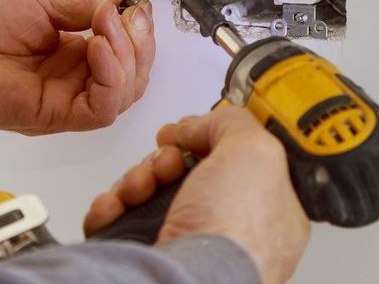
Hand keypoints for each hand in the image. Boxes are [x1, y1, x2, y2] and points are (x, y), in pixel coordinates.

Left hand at [0, 0, 154, 133]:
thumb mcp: (41, 1)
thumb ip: (86, 0)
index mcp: (71, 53)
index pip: (126, 53)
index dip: (138, 32)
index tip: (136, 4)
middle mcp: (72, 80)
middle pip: (133, 77)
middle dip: (140, 44)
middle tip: (128, 14)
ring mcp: (64, 100)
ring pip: (123, 95)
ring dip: (127, 58)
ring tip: (106, 26)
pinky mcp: (52, 116)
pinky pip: (100, 110)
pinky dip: (111, 79)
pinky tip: (99, 49)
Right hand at [83, 106, 309, 283]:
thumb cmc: (234, 234)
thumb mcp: (255, 151)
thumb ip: (232, 123)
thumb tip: (198, 124)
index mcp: (267, 209)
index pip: (235, 161)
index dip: (209, 140)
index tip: (191, 131)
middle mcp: (226, 229)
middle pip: (185, 172)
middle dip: (164, 158)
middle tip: (167, 163)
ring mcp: (185, 245)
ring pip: (149, 193)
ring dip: (135, 179)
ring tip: (139, 188)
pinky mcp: (147, 255)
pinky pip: (119, 219)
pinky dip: (111, 206)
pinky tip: (115, 205)